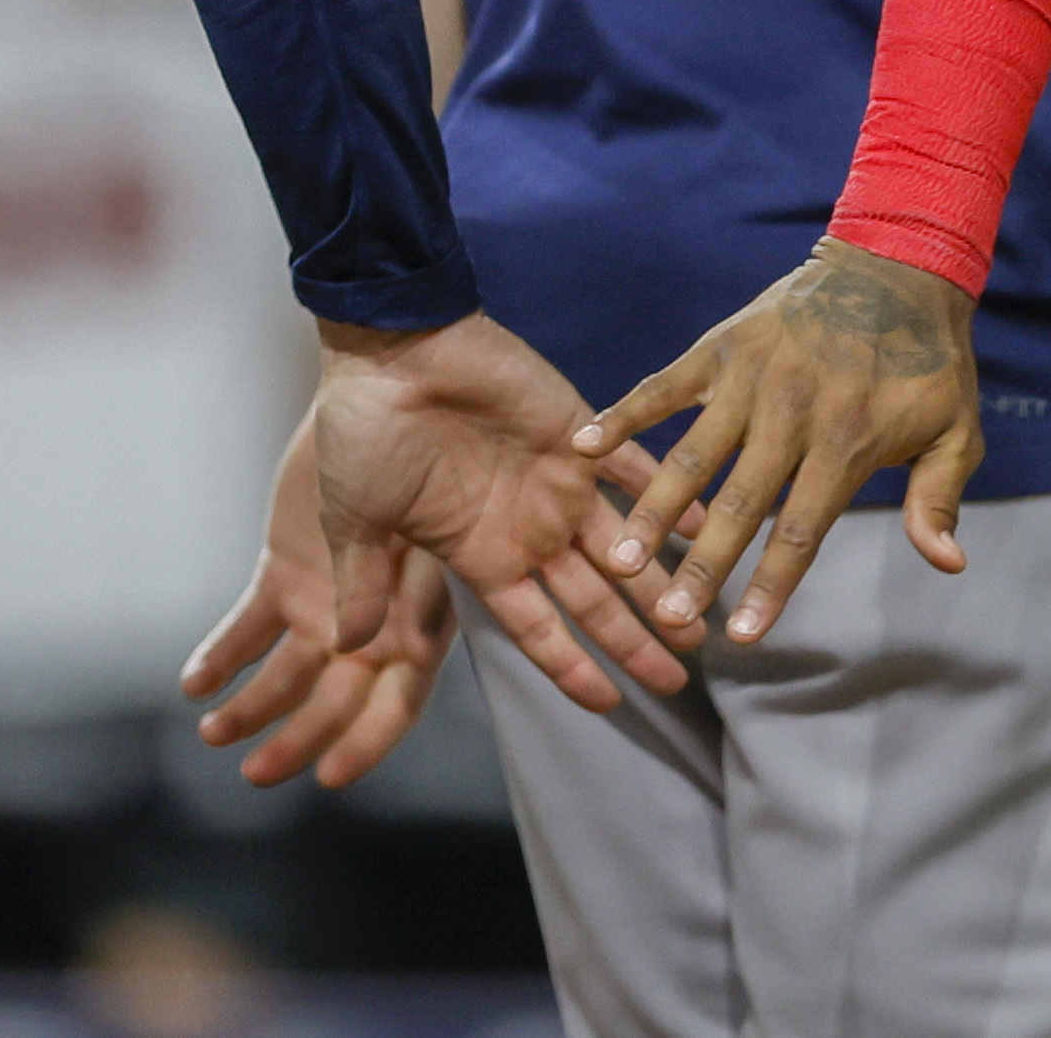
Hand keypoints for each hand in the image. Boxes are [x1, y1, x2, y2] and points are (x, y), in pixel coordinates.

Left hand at [182, 414, 462, 788]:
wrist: (393, 400)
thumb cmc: (436, 469)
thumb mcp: (437, 539)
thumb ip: (418, 601)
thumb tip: (399, 657)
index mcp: (419, 628)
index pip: (394, 706)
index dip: (363, 744)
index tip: (329, 776)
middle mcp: (369, 628)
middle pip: (331, 704)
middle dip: (294, 742)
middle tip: (254, 775)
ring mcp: (323, 603)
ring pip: (283, 676)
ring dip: (249, 708)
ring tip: (212, 732)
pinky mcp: (283, 572)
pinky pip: (247, 628)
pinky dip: (221, 655)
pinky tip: (195, 682)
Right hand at [308, 311, 685, 716]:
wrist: (390, 346)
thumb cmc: (363, 430)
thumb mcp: (355, 518)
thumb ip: (363, 583)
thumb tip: (345, 649)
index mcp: (481, 554)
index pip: (537, 629)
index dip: (571, 668)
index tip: (611, 705)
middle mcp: (530, 526)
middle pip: (596, 600)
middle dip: (637, 641)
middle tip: (682, 680)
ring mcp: (559, 481)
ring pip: (627, 546)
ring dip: (664, 581)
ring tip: (704, 619)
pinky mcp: (580, 431)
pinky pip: (635, 466)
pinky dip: (670, 493)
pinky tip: (705, 523)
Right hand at [579, 240, 978, 646]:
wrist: (896, 265)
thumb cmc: (929, 361)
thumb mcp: (956, 430)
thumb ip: (939, 498)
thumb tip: (947, 564)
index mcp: (848, 442)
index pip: (801, 531)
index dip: (770, 587)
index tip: (741, 636)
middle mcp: (792, 413)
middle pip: (739, 503)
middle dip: (702, 565)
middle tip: (666, 615)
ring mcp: (750, 376)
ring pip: (692, 455)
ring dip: (653, 508)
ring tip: (621, 557)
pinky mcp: (722, 347)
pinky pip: (664, 385)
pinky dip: (623, 414)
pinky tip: (583, 447)